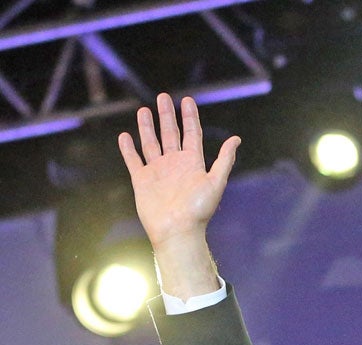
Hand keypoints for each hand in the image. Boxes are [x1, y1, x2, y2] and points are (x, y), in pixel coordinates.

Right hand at [117, 93, 238, 298]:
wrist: (177, 231)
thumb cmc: (198, 210)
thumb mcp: (215, 182)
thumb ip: (224, 160)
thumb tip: (236, 140)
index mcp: (193, 163)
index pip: (191, 133)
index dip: (189, 117)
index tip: (187, 100)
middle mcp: (175, 164)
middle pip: (171, 134)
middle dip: (167, 115)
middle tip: (163, 97)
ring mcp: (158, 171)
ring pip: (151, 143)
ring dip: (148, 127)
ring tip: (144, 110)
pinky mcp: (142, 180)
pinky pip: (134, 160)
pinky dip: (128, 148)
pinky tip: (125, 136)